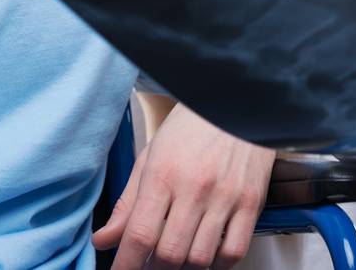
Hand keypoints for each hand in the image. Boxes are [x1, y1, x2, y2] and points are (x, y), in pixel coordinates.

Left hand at [93, 103, 273, 268]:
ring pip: (200, 258)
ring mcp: (226, 196)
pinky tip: (207, 255)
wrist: (236, 101)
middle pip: (169, 254)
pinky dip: (217, 264)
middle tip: (149, 264)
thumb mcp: (151, 156)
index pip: (139, 235)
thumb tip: (104, 241)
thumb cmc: (191, 127)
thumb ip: (128, 203)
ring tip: (177, 258)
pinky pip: (234, 251)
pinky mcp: (251, 202)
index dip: (126, 266)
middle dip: (153, 269)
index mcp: (163, 173)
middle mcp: (194, 187)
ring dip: (184, 268)